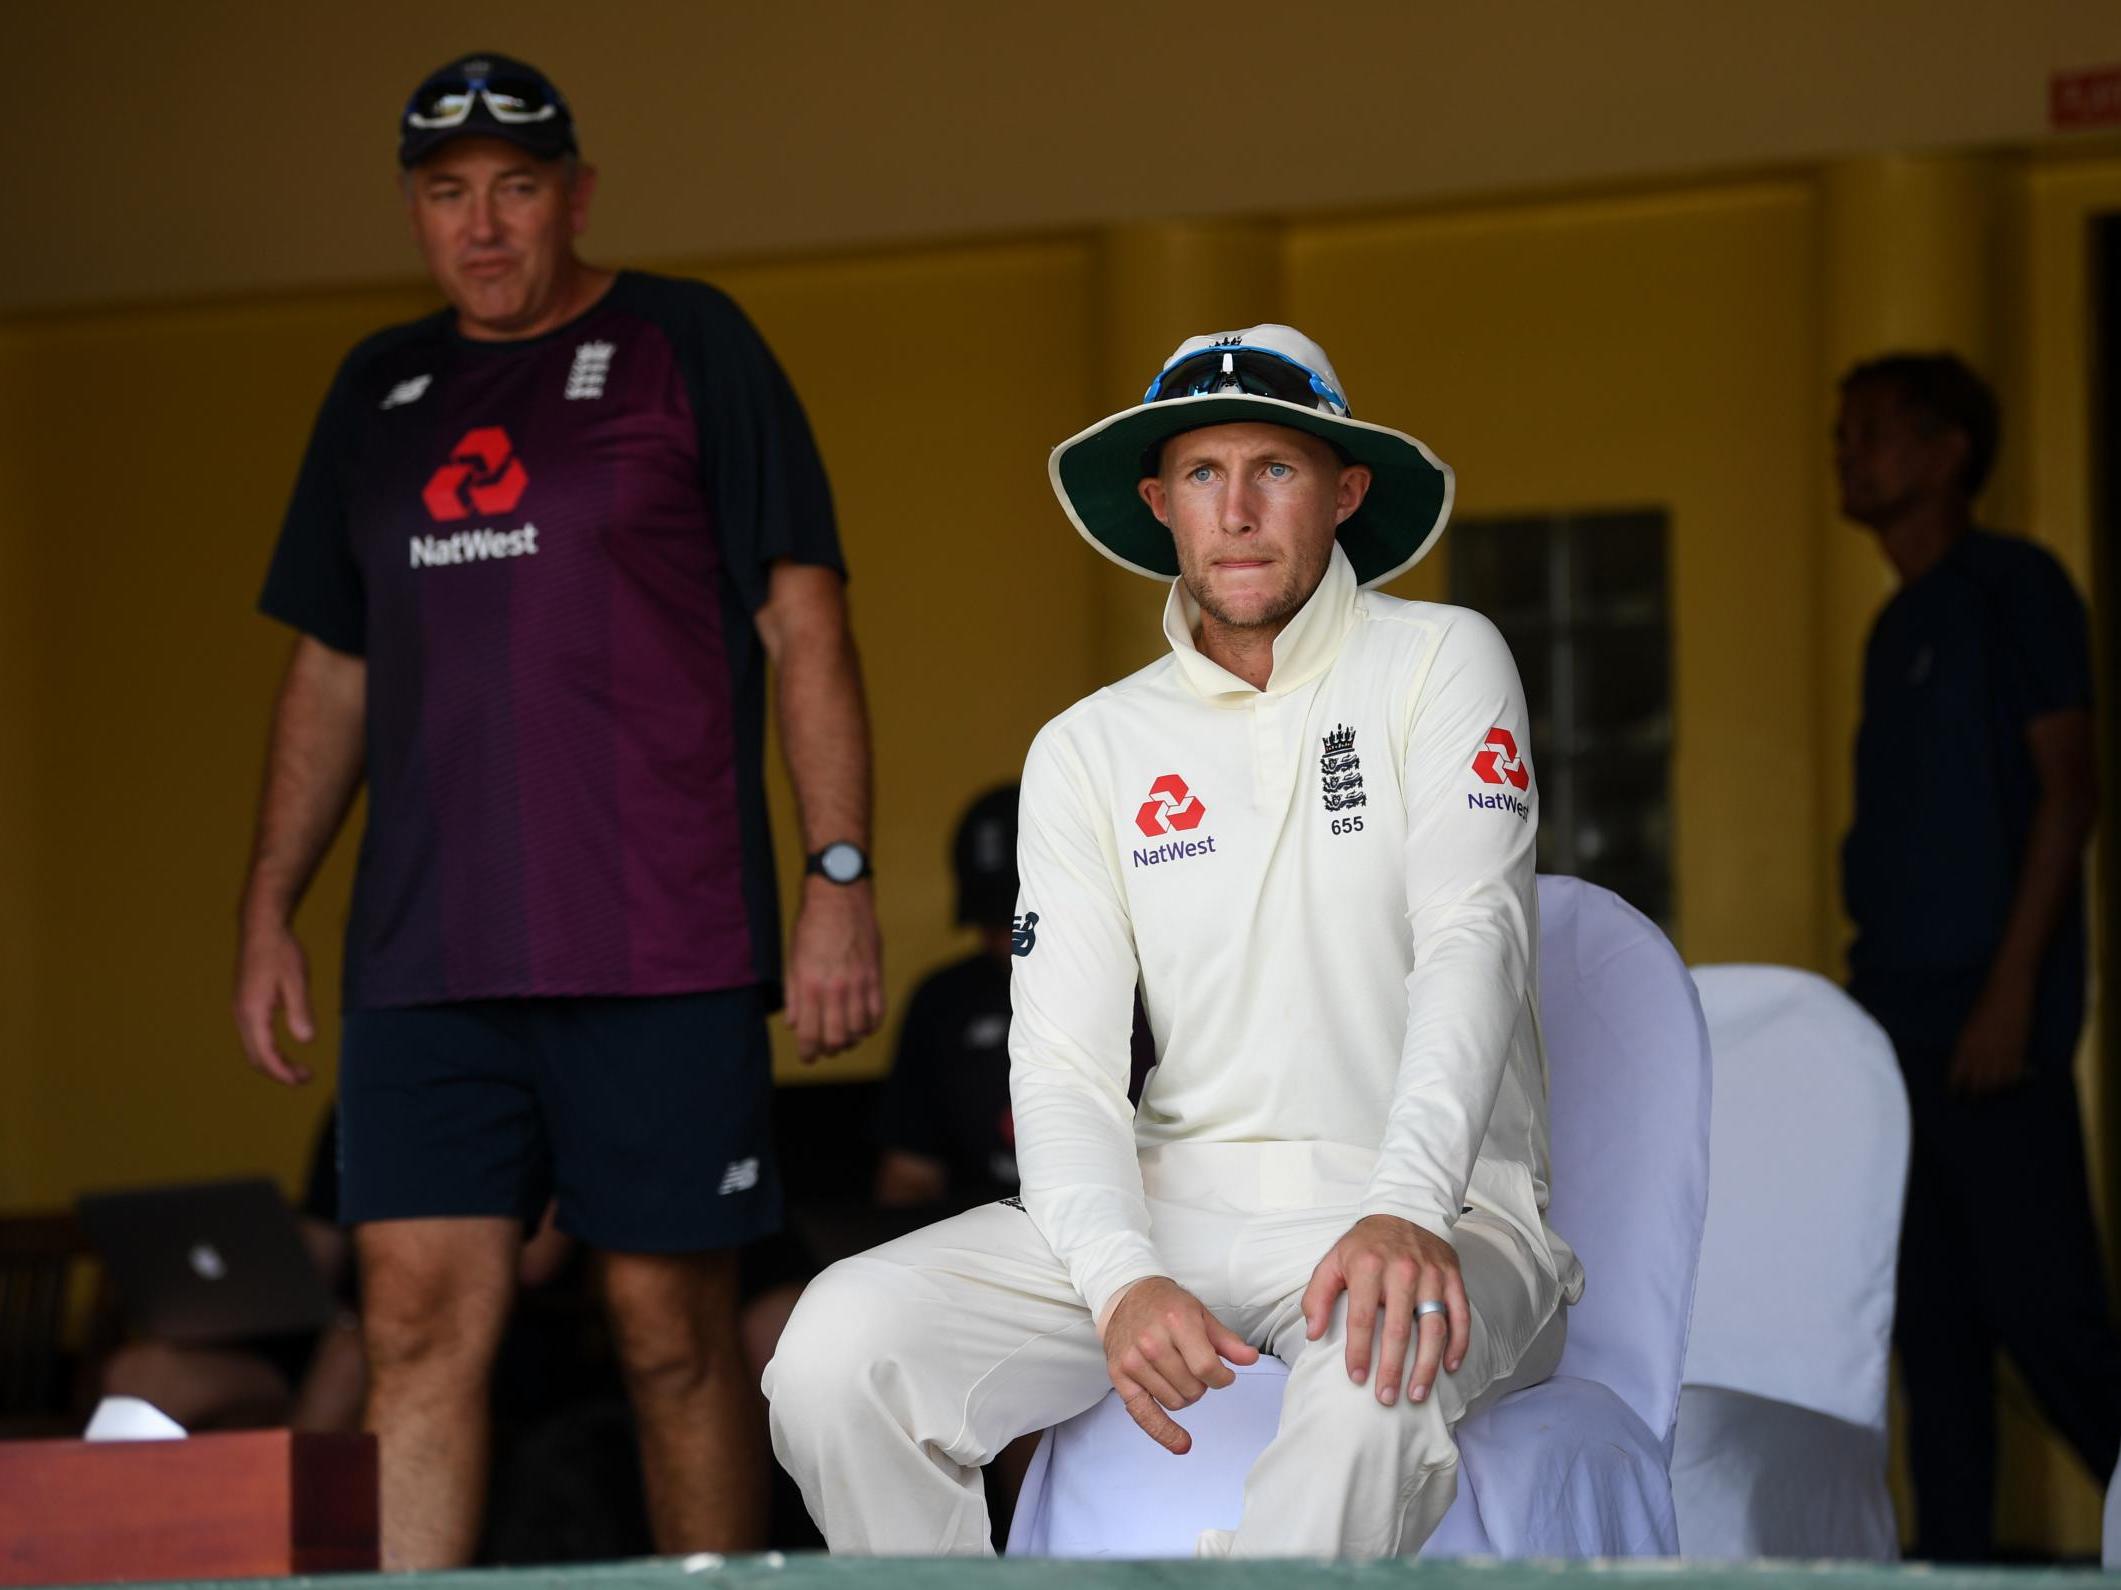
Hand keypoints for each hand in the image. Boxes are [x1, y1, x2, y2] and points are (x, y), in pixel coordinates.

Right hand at [232, 920, 315, 1084]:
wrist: (262, 928)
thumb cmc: (281, 951)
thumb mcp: (297, 980)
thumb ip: (300, 1011)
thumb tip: (306, 1040)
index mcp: (253, 1012)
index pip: (266, 1055)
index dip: (283, 1073)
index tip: (303, 1081)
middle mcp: (242, 1015)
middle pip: (256, 1057)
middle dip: (280, 1072)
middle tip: (306, 1078)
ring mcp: (241, 1010)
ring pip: (254, 1048)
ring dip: (275, 1062)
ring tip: (300, 1068)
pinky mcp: (246, 1004)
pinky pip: (254, 1036)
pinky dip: (269, 1049)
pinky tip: (287, 1047)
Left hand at [785, 877, 882, 1060]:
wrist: (840, 897)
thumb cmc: (812, 926)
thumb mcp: (792, 959)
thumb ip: (794, 996)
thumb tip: (794, 1024)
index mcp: (811, 984)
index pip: (810, 1033)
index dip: (808, 1052)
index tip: (808, 1057)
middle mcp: (836, 987)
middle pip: (838, 1038)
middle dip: (830, 1050)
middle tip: (825, 1049)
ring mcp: (859, 982)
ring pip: (860, 1029)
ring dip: (851, 1039)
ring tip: (843, 1036)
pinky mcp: (876, 975)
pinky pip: (877, 1012)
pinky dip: (870, 1025)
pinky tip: (862, 1024)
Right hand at [1101, 1276, 1258, 1453]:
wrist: (1126, 1296)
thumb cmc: (1166, 1304)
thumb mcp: (1201, 1314)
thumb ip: (1227, 1341)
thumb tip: (1250, 1359)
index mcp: (1176, 1322)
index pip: (1207, 1368)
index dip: (1222, 1378)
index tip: (1223, 1375)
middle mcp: (1152, 1342)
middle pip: (1192, 1388)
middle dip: (1202, 1384)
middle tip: (1194, 1365)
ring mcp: (1133, 1361)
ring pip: (1175, 1402)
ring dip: (1185, 1395)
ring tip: (1179, 1373)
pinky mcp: (1119, 1376)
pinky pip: (1144, 1415)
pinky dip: (1164, 1433)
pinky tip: (1181, 1444)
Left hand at [1302, 1214, 1467, 1406]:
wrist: (1405, 1210)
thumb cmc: (1365, 1245)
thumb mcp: (1333, 1261)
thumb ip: (1318, 1296)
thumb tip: (1313, 1334)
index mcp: (1368, 1267)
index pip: (1362, 1319)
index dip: (1359, 1352)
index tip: (1356, 1378)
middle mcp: (1402, 1270)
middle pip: (1400, 1330)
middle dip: (1393, 1368)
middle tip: (1387, 1397)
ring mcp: (1432, 1274)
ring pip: (1434, 1327)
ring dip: (1427, 1365)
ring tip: (1417, 1393)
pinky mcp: (1453, 1276)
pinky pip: (1460, 1315)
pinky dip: (1458, 1344)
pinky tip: (1450, 1367)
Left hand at [1950, 976, 2033, 1095]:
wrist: (2008, 989)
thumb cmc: (1987, 1002)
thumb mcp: (1971, 1025)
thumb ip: (1969, 1045)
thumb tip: (1969, 1063)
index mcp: (1965, 1046)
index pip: (1957, 1076)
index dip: (1955, 1088)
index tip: (1955, 1095)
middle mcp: (1981, 1053)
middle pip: (1976, 1084)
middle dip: (1974, 1093)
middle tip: (1974, 1100)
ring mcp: (2001, 1053)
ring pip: (1996, 1084)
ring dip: (1994, 1089)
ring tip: (1994, 1093)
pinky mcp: (2020, 1050)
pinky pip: (2015, 1075)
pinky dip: (2015, 1081)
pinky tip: (2017, 1081)